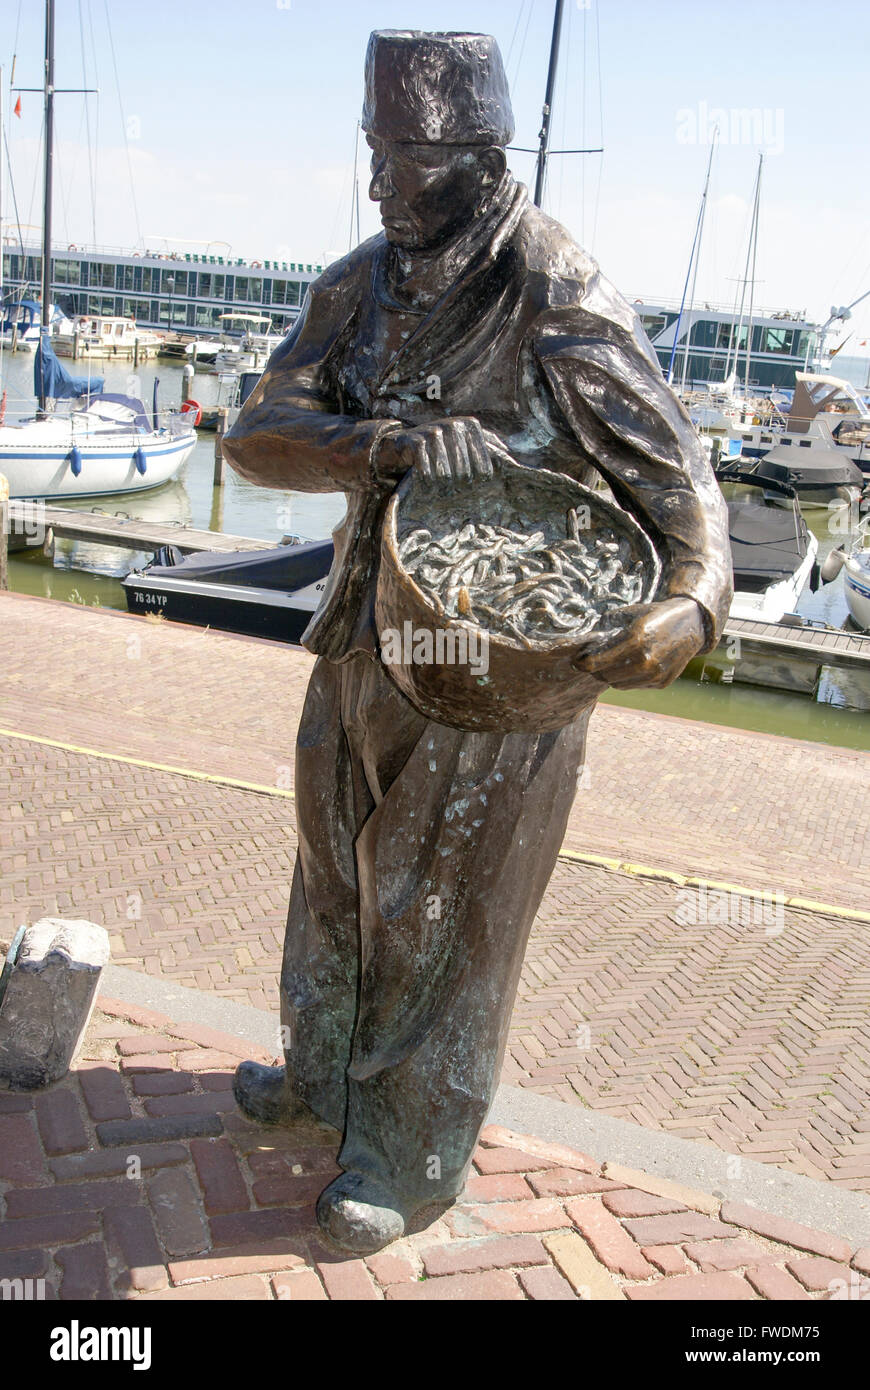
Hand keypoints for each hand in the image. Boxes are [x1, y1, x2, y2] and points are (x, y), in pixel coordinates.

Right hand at [374, 417, 498, 483]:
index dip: (481, 474)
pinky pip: (425, 468)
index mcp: (469, 424)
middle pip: (464, 468)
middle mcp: (453, 424)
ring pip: (444, 471)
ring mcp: (432, 431)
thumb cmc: (442, 446)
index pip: (483, 458)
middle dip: (460, 482)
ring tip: (441, 487)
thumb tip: (509, 453)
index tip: (478, 484)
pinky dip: (426, 478)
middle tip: (455, 488)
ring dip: (442, 483)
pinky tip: (426, 481)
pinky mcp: (414, 440)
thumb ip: (487, 445)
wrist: (405, 442)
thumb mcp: (465, 442)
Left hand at [578, 597, 706, 689]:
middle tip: (595, 659)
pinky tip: (633, 665)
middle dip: (597, 668)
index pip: (595, 662)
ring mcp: (654, 675)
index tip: (577, 660)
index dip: (582, 663)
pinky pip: (634, 686)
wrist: (691, 624)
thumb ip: (608, 626)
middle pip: (604, 675)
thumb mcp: (630, 613)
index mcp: (634, 640)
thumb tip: (585, 637)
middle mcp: (644, 661)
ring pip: (617, 684)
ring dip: (612, 675)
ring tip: (615, 661)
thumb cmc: (656, 615)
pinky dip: (629, 679)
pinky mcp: (661, 683)